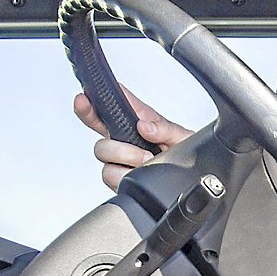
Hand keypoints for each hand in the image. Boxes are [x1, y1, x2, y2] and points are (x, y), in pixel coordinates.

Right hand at [72, 87, 193, 190]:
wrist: (193, 178)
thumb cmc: (186, 153)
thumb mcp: (182, 136)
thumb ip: (166, 128)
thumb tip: (144, 126)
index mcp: (135, 120)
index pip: (108, 105)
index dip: (91, 100)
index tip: (83, 97)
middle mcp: (122, 138)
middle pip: (96, 127)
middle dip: (107, 132)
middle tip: (135, 144)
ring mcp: (119, 158)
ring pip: (102, 152)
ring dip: (125, 155)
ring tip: (147, 160)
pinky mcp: (119, 178)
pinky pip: (110, 175)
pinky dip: (124, 174)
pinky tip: (140, 173)